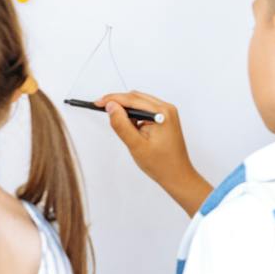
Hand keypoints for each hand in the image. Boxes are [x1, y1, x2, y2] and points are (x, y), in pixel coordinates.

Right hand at [98, 91, 212, 214]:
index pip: (132, 99)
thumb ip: (122, 124)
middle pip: (136, 98)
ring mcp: (167, 114)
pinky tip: (133, 130)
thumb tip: (111, 106)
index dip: (112, 99)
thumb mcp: (136, 145)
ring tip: (125, 130)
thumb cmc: (161, 163)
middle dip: (118, 103)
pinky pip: (145, 111)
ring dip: (127, 111)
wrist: (177, 175)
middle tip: (102, 110)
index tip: (97, 103)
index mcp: (163, 113)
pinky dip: (135, 117)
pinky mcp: (165, 119)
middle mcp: (167, 109)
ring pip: (140, 103)